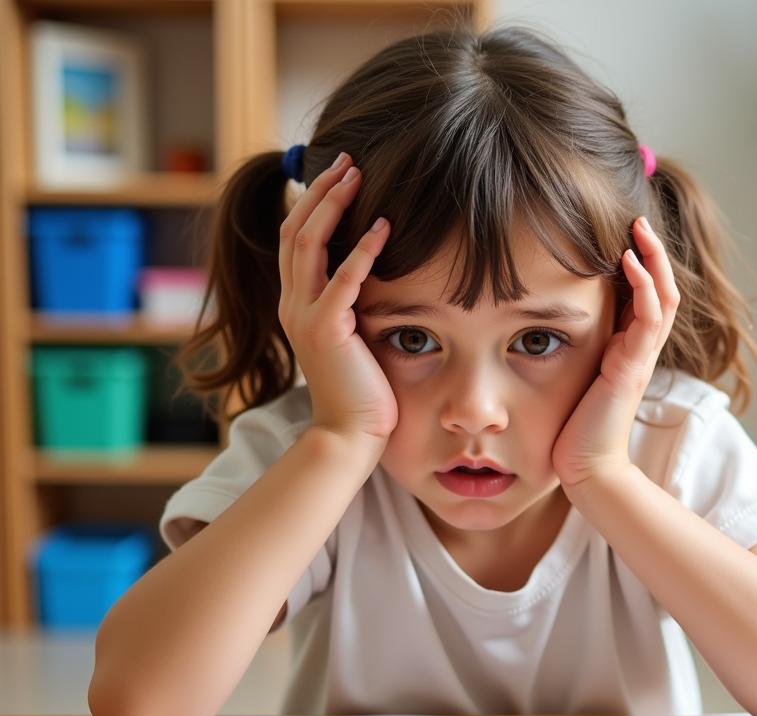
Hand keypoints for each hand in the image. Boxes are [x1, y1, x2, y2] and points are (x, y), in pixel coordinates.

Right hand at [278, 154, 396, 446]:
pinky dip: (362, 250)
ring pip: (309, 244)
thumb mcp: (350, 337)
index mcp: (295, 304)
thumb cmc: (359, 389)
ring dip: (334, 205)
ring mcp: (304, 316)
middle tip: (347, 160)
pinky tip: (384, 229)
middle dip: (321, 190)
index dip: (311, 202)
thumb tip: (373, 275)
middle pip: (295, 230)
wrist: (349, 433)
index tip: (338, 176)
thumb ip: (350, 304)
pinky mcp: (327, 330)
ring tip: (358, 177)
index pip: (293, 240)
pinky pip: (342, 279)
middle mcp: (292, 304)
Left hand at [552, 216, 680, 489]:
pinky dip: (643, 287)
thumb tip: (546, 325)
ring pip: (663, 297)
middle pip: (663, 289)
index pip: (647, 298)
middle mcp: (641, 351)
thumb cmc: (575, 429)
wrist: (587, 469)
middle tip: (639, 220)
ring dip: (653, 259)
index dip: (643, 266)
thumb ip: (575, 353)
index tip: (626, 237)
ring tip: (639, 228)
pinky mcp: (631, 368)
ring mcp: (640, 359)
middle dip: (654, 252)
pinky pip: (647, 319)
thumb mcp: (575, 378)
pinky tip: (629, 262)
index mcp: (629, 351)